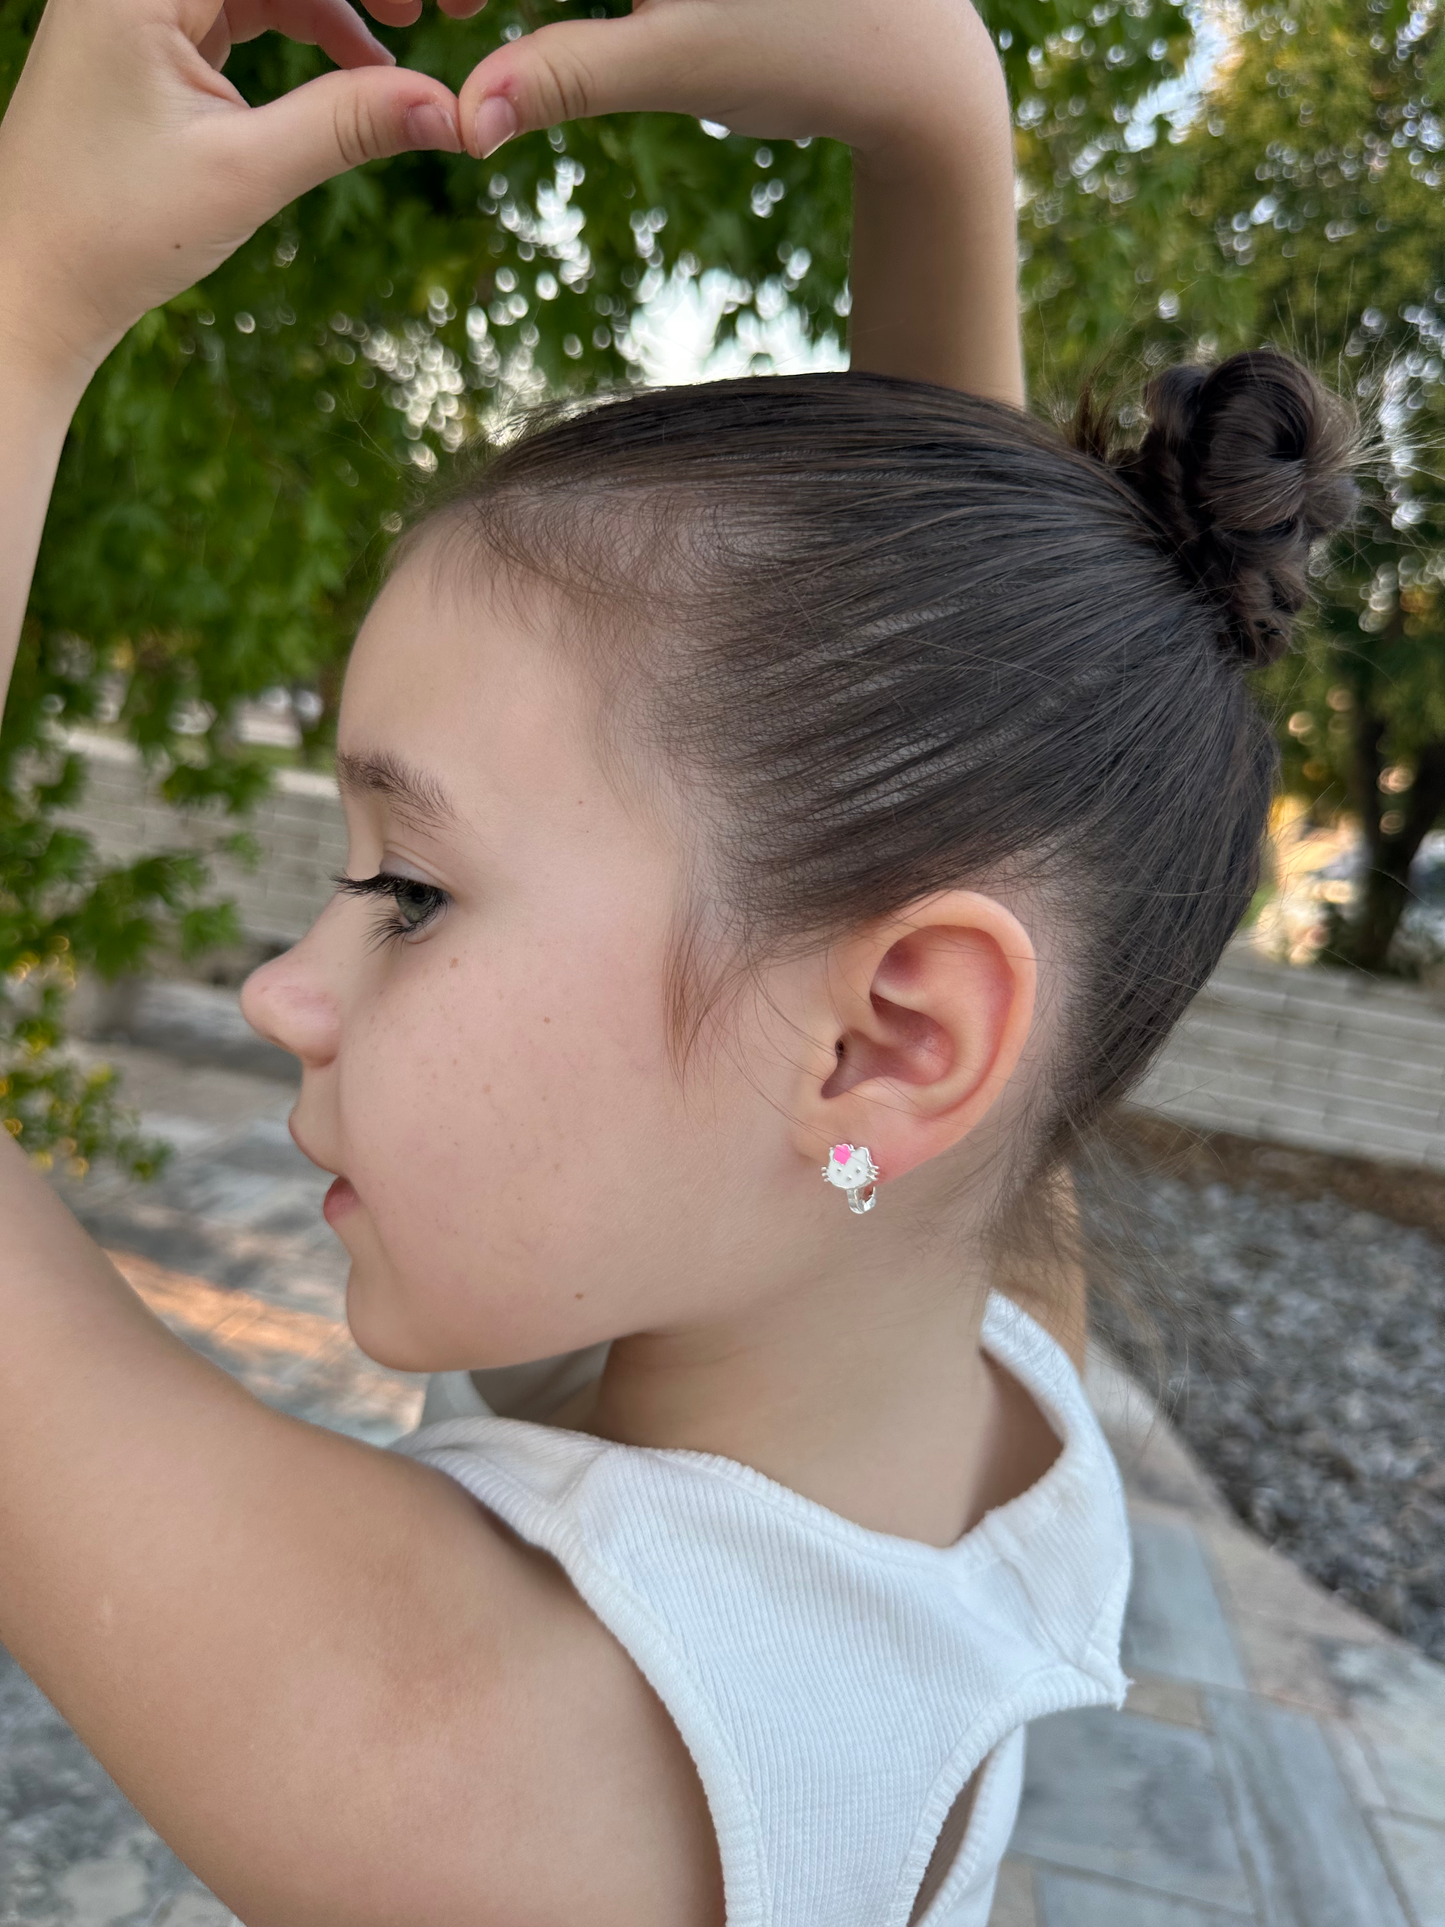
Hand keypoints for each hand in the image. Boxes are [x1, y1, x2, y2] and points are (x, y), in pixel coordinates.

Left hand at [0, 0, 465, 395]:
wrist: (30, 280)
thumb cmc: (114, 230)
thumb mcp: (247, 172)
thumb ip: (350, 124)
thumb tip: (453, 110)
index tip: (436, 8)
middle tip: (433, 14)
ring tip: (400, 47)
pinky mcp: (145, 29)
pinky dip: (303, 22)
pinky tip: (357, 64)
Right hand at [455, 0, 1004, 168]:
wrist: (913, 63)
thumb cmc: (810, 53)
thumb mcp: (679, 60)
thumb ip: (566, 77)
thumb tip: (465, 121)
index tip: (416, 10)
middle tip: (411, 15)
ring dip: (511, 4)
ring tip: (448, 18)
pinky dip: (552, 4)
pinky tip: (488, 14)